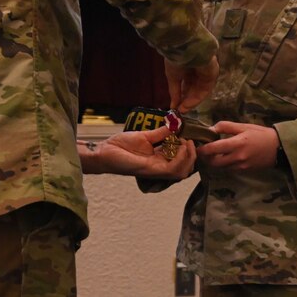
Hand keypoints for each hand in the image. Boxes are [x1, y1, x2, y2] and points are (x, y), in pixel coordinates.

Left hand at [81, 126, 196, 178]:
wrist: (104, 151)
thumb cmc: (121, 145)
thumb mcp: (145, 136)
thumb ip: (161, 133)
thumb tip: (175, 125)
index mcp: (159, 159)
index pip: (180, 160)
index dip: (189, 150)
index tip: (190, 136)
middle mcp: (159, 167)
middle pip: (184, 169)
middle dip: (192, 156)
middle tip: (190, 141)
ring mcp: (156, 170)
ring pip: (181, 172)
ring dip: (188, 157)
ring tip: (187, 143)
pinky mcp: (150, 170)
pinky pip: (171, 169)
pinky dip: (179, 158)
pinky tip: (180, 146)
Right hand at [164, 56, 218, 112]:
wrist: (187, 49)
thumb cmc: (177, 60)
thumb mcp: (172, 77)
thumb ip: (174, 92)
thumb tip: (172, 106)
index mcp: (186, 68)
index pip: (185, 85)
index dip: (180, 96)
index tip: (175, 107)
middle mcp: (196, 72)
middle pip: (192, 90)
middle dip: (186, 100)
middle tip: (179, 110)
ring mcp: (205, 74)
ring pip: (199, 91)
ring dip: (191, 101)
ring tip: (183, 109)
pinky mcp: (212, 76)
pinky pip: (205, 89)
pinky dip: (197, 98)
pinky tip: (188, 104)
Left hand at [196, 121, 278, 170]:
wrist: (279, 148)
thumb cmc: (261, 134)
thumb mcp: (243, 126)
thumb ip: (226, 127)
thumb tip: (210, 129)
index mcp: (236, 143)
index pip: (213, 148)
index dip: (202, 149)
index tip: (196, 146)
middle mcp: (237, 157)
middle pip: (214, 162)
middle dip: (205, 158)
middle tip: (202, 152)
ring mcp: (241, 166)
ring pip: (220, 168)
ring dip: (213, 163)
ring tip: (211, 155)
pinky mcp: (244, 171)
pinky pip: (229, 169)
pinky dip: (223, 165)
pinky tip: (222, 158)